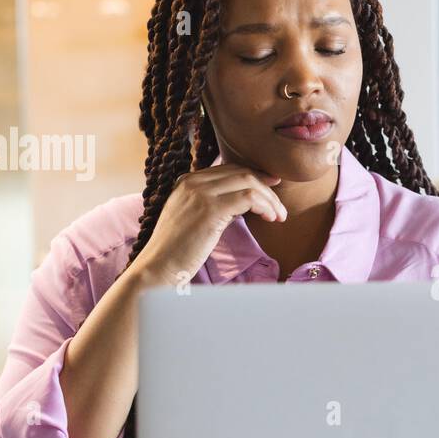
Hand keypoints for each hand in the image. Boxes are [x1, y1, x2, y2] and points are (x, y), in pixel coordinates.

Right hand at [131, 163, 287, 289]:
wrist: (157, 268)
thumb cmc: (177, 252)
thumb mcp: (193, 219)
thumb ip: (213, 206)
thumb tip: (243, 203)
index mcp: (187, 181)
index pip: (229, 169)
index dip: (255, 177)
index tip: (272, 187)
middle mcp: (193, 182)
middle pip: (241, 172)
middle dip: (266, 187)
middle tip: (280, 206)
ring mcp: (200, 193)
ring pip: (248, 182)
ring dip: (270, 199)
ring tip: (279, 216)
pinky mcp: (210, 209)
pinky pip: (249, 197)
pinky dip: (265, 206)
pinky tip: (271, 219)